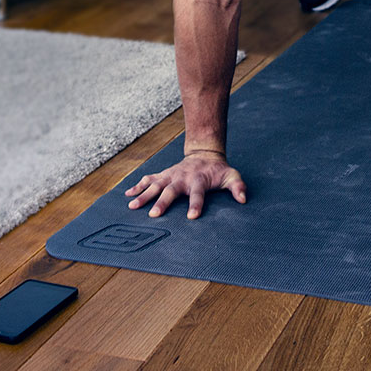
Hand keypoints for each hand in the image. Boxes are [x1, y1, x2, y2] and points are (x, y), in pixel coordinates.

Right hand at [125, 150, 247, 218]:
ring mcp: (171, 176)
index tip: (192, 217)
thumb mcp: (231, 176)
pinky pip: (148, 180)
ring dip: (144, 195)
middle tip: (154, 215)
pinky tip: (128, 194)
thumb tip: (243, 199)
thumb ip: (237, 186)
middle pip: (171, 191)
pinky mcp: (164, 175)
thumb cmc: (218, 170)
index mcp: (198, 180)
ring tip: (132, 206)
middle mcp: (182, 178)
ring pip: (155, 185)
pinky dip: (138, 186)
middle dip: (162, 202)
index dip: (196, 204)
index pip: (198, 194)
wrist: (204, 154)